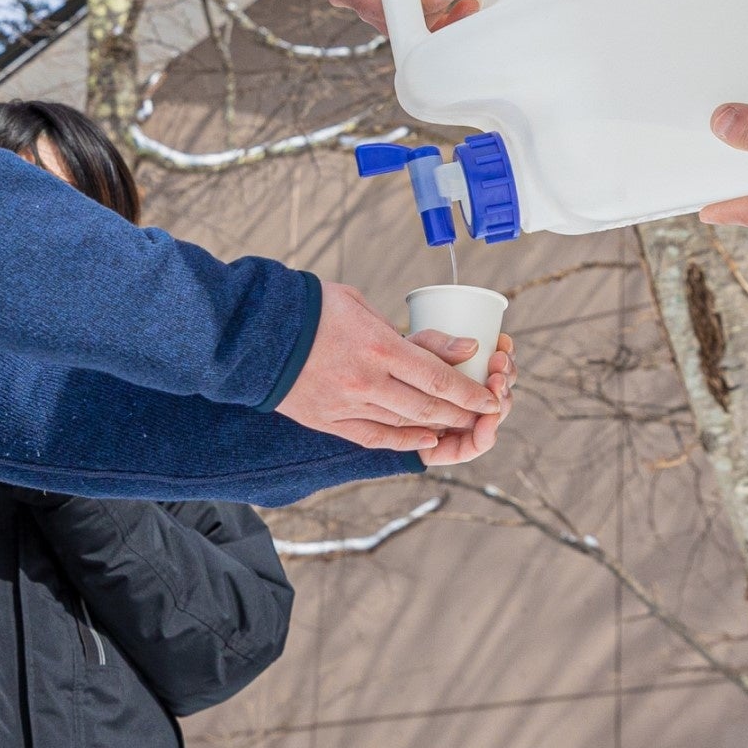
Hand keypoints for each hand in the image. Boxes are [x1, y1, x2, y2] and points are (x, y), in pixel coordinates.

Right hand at [276, 278, 506, 457]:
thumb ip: (412, 333)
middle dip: (463, 413)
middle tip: (484, 414)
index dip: (471, 392)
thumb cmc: (312, 309)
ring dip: (439, 427)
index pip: (439, 378)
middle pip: (428, 407)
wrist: (255, 332)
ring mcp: (347, 405)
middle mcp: (367, 381)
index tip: (493, 398)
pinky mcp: (328, 420)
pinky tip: (424, 440)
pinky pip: (374, 437)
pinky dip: (403, 441)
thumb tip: (462, 348)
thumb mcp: (363, 306)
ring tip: (460, 425)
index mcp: (379, 347)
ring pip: (405, 424)